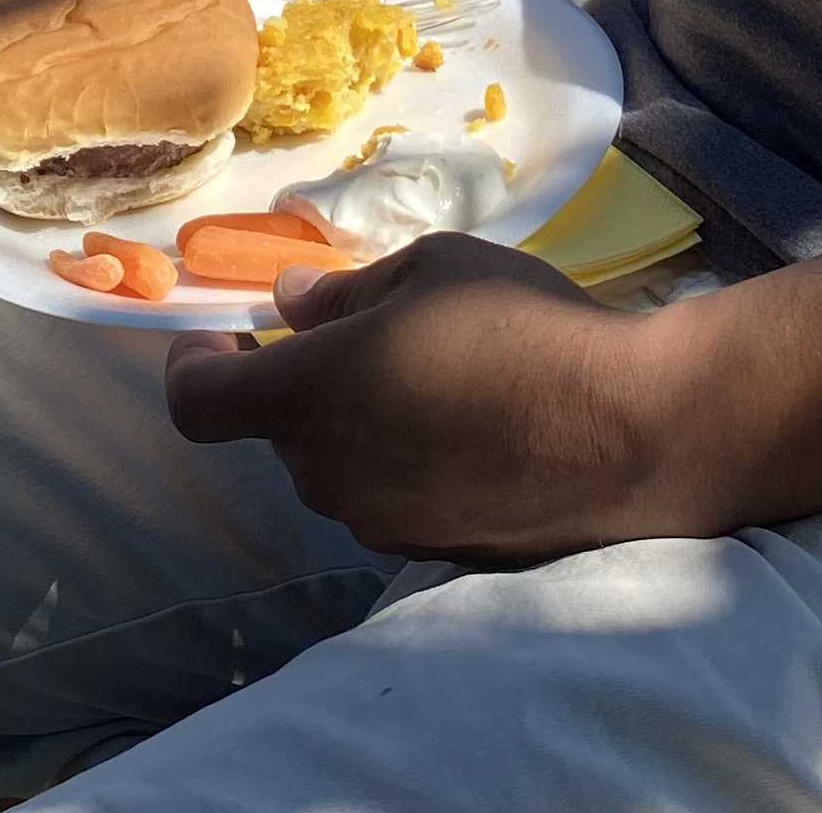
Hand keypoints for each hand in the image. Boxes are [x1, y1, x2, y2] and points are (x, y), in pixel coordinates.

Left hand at [161, 237, 720, 563]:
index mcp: (307, 397)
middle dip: (308, 382)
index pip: (199, 403)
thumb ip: (347, 293)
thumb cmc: (522, 328)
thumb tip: (294, 306)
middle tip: (372, 334)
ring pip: (339, 464)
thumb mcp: (432, 270)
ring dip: (361, 424)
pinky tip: (474, 430)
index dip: (192, 366)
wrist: (629, 431)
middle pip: (282, 429)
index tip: (214, 336)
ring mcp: (377, 523)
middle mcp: (325, 473)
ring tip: (440, 378)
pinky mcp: (430, 551)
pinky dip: (407, 463)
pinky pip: (391, 497)